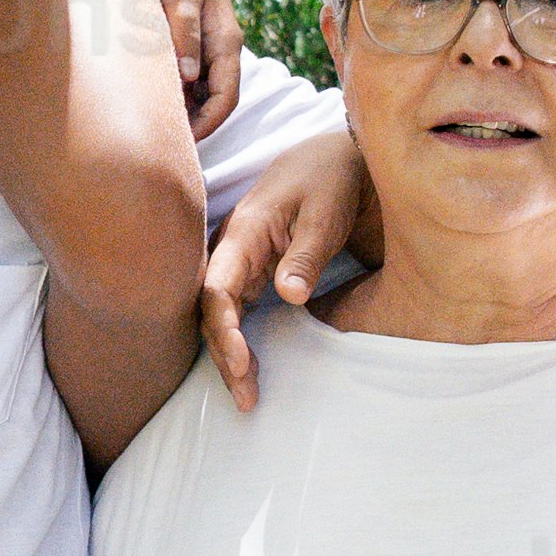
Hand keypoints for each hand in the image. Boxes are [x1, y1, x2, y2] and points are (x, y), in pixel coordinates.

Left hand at [157, 0, 245, 133]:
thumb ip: (185, 38)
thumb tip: (188, 80)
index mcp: (226, 42)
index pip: (226, 99)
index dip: (207, 126)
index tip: (181, 144)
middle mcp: (223, 46)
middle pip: (218, 99)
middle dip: (197, 124)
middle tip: (164, 144)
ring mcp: (210, 40)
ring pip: (204, 88)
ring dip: (186, 108)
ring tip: (157, 126)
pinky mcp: (195, 33)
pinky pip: (192, 72)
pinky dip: (178, 89)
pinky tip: (154, 95)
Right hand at [197, 118, 369, 406]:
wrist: (342, 158)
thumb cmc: (334, 178)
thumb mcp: (326, 212)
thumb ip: (307, 254)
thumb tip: (288, 296)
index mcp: (244, 232)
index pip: (216, 288)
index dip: (224, 329)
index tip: (243, 363)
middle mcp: (235, 250)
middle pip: (213, 310)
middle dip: (224, 355)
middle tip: (245, 397)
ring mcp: (244, 261)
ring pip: (223, 315)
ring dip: (231, 354)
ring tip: (247, 396)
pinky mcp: (258, 271)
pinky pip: (239, 311)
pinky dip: (242, 341)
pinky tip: (250, 368)